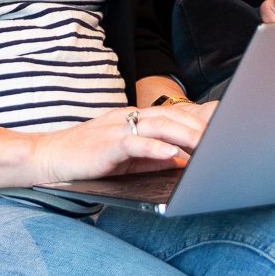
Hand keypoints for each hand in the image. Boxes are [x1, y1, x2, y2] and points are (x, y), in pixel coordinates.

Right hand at [29, 102, 214, 184]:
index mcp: (134, 119)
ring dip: (184, 135)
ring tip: (207, 146)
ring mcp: (116, 128)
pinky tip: (172, 154)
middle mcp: (127, 118)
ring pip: (157, 125)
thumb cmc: (88, 160)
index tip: (226, 125)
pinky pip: (133, 142)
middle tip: (225, 138)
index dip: (199, 118)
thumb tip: (184, 161)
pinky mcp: (105, 144)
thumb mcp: (127, 157)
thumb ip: (154, 156)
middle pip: (170, 116)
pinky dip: (155, 147)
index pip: (172, 114)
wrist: (48, 158)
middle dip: (199, 127)